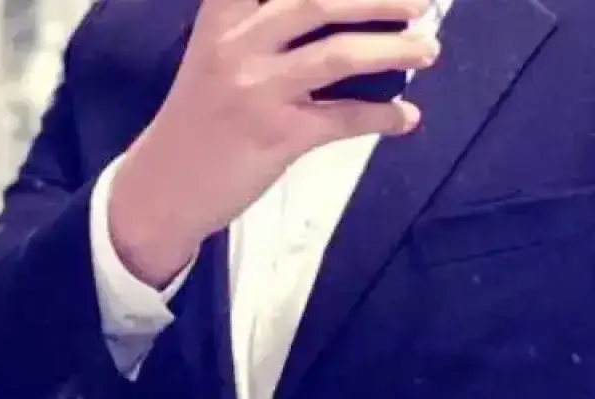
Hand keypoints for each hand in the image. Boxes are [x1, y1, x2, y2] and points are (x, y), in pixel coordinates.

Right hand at [108, 0, 438, 285]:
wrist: (165, 185)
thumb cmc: (199, 120)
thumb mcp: (214, 54)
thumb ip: (257, 25)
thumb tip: (335, 19)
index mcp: (223, 15)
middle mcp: (238, 44)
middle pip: (318, 0)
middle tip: (422, 0)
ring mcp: (257, 91)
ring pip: (337, 56)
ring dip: (392, 50)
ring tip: (429, 51)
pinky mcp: (275, 137)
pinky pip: (341, 119)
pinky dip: (381, 116)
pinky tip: (406, 117)